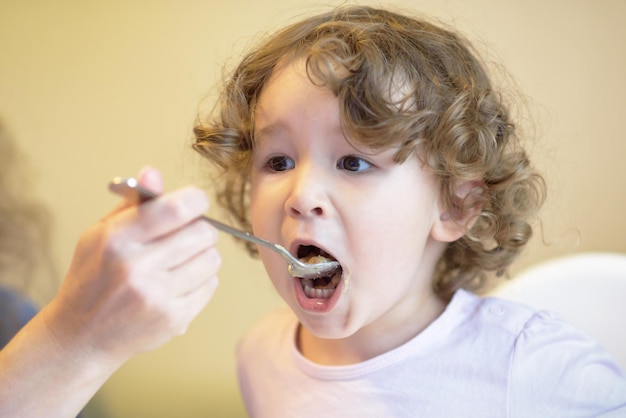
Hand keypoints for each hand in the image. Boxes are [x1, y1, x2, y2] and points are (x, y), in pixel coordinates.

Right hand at [42, 167, 219, 365]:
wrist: (80, 337)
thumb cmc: (93, 278)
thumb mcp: (101, 234)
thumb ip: (133, 203)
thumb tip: (153, 172)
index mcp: (116, 239)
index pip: (177, 208)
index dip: (195, 200)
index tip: (194, 203)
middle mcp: (136, 267)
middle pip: (203, 233)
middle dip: (200, 229)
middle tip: (187, 235)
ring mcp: (156, 296)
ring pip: (212, 259)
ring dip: (203, 256)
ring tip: (181, 261)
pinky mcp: (173, 318)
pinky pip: (210, 285)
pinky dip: (201, 281)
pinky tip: (179, 283)